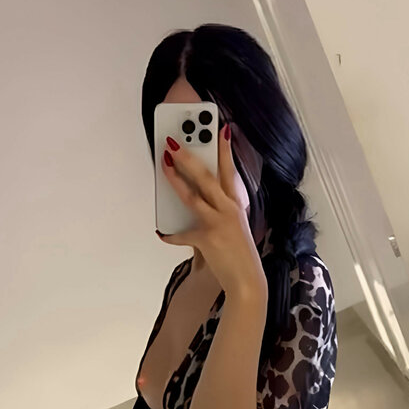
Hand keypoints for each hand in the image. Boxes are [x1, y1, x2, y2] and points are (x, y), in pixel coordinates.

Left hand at [156, 126, 267, 300]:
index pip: (230, 170)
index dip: (225, 149)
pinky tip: (161, 231)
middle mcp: (227, 209)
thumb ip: (218, 211)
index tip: (222, 128)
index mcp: (235, 204)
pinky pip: (182, 234)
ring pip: (191, 196)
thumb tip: (196, 199)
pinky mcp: (206, 239)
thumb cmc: (240, 254)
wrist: (247, 280)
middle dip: (189, 157)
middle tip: (173, 142)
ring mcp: (217, 223)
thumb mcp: (235, 226)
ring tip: (164, 164)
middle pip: (206, 177)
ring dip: (175, 179)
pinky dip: (170, 234)